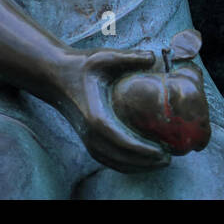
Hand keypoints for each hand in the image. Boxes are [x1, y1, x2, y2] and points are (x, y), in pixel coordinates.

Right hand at [55, 47, 171, 172]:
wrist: (54, 76)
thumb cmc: (80, 65)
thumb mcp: (104, 56)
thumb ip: (129, 56)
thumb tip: (153, 57)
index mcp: (95, 116)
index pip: (121, 141)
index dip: (142, 150)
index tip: (162, 152)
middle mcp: (90, 132)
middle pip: (120, 157)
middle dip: (145, 162)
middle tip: (168, 159)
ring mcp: (87, 138)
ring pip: (113, 161)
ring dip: (136, 166)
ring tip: (159, 163)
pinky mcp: (87, 138)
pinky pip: (107, 158)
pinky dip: (124, 164)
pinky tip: (141, 162)